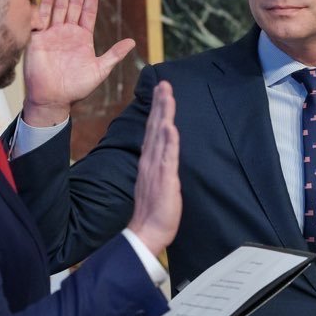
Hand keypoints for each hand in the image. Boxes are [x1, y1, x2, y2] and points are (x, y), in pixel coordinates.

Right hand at [22, 0, 137, 126]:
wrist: (53, 99)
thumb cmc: (76, 88)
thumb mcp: (100, 70)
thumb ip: (114, 55)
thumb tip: (132, 42)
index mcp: (83, 38)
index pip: (88, 12)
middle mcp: (67, 32)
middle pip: (74, 4)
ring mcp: (52, 34)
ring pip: (59, 7)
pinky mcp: (38, 39)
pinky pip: (41, 18)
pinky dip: (45, 5)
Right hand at [127, 80, 179, 253]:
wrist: (146, 232)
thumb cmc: (154, 211)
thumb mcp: (157, 182)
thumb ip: (159, 166)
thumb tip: (163, 154)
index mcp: (149, 161)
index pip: (154, 130)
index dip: (158, 110)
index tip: (162, 92)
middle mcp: (150, 160)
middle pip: (155, 126)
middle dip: (160, 104)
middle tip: (164, 83)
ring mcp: (156, 168)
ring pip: (160, 135)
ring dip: (164, 114)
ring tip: (166, 94)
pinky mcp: (164, 179)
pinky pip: (167, 157)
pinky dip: (168, 141)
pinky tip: (169, 126)